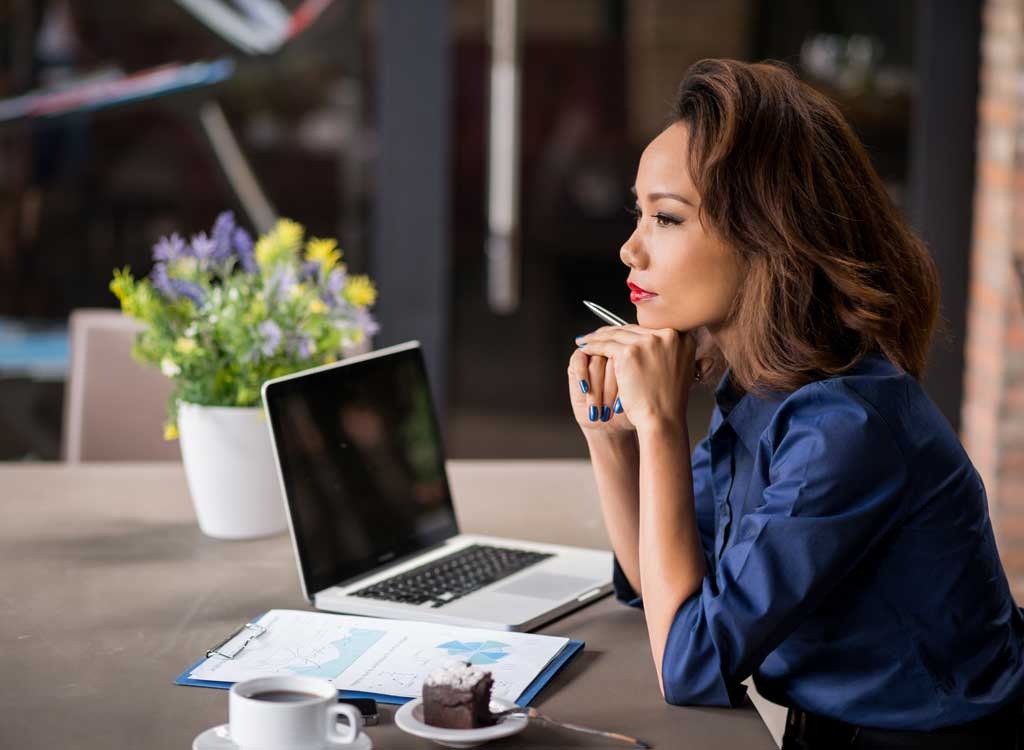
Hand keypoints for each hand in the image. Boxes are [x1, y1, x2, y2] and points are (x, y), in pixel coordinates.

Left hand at [573, 325, 698, 433]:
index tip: (617, 333)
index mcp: (682, 338)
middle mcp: (668, 335)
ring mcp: (649, 342)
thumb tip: (655, 340)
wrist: (663, 419)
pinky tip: (585, 348)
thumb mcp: (678, 369)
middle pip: (633, 329)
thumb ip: (669, 352)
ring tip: (587, 340)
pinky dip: (592, 346)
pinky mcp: (630, 352)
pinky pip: (605, 345)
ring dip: (598, 337)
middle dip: (613, 332)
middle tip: (597, 335)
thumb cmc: (668, 401)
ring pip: (617, 335)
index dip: (630, 332)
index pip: (649, 329)